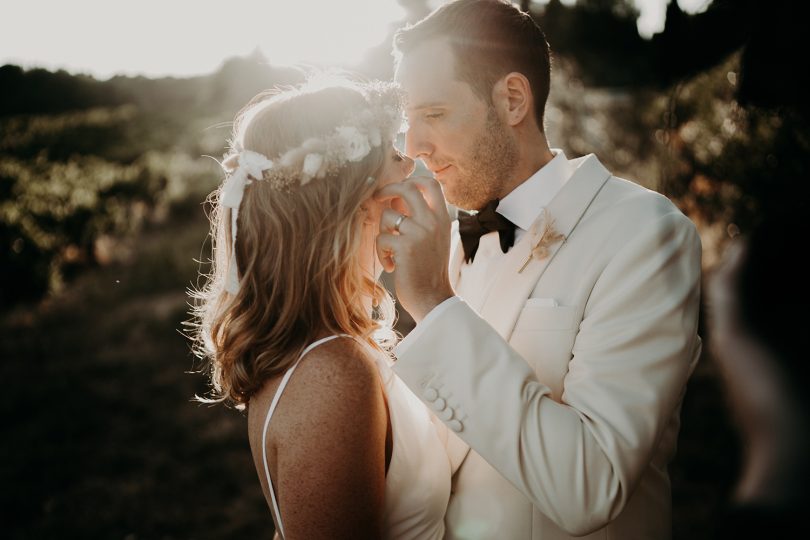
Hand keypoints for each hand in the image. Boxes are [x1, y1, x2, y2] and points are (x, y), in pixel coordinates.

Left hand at [374, 176, 454, 321]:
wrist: (433, 299)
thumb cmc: (429, 271)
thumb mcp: (433, 240)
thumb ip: (420, 219)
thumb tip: (394, 199)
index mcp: (442, 219)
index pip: (432, 184)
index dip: (412, 179)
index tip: (399, 188)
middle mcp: (433, 221)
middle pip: (407, 188)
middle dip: (388, 189)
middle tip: (378, 198)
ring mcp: (419, 232)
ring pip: (388, 215)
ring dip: (382, 231)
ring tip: (389, 250)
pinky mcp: (405, 246)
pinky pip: (381, 238)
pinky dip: (381, 252)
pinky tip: (392, 266)